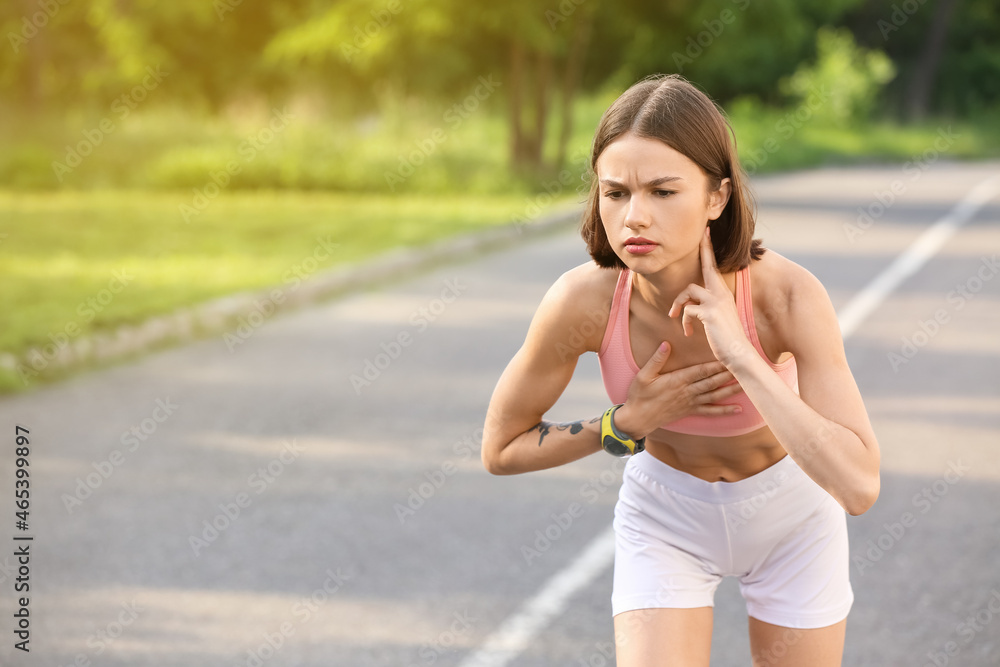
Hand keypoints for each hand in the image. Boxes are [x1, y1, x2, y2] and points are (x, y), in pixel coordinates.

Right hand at [614, 340, 745, 439]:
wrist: (637, 419)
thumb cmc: (639, 395)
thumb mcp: (644, 375)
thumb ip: (657, 359)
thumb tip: (667, 343)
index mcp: (677, 380)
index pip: (701, 371)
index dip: (716, 365)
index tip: (728, 358)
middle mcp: (687, 392)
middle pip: (712, 382)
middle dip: (729, 375)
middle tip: (744, 368)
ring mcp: (690, 403)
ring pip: (715, 395)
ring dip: (731, 390)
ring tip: (746, 384)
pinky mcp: (690, 411)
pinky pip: (710, 412)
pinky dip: (724, 411)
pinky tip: (738, 409)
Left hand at [666, 227, 752, 366]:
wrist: (738, 354)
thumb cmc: (726, 338)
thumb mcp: (717, 318)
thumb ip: (706, 306)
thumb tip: (689, 303)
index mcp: (723, 293)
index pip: (714, 267)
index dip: (709, 250)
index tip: (706, 232)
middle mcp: (721, 293)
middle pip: (707, 266)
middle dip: (705, 249)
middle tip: (704, 232)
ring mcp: (716, 302)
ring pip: (688, 290)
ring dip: (678, 304)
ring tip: (675, 317)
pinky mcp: (710, 313)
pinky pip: (687, 310)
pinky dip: (684, 321)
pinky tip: (689, 333)